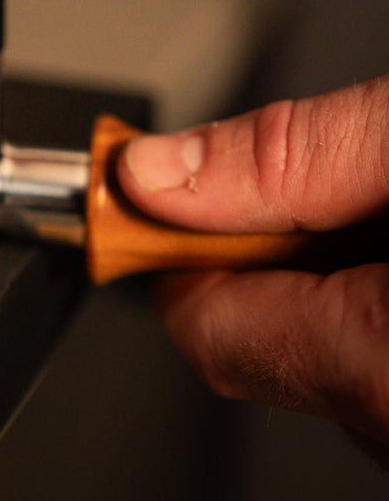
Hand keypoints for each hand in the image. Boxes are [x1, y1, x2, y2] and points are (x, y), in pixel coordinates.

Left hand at [116, 77, 388, 462]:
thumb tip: (157, 169)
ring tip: (366, 209)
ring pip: (323, 351)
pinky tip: (387, 245)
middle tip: (294, 188)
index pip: (206, 330)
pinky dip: (363, 294)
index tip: (158, 195)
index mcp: (388, 365)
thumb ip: (285, 158)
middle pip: (262, 341)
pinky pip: (374, 360)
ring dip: (318, 275)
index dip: (170, 249)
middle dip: (254, 254)